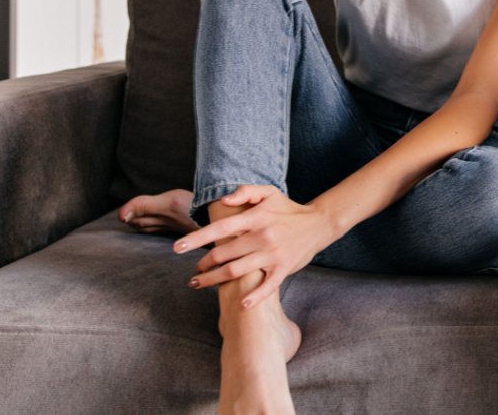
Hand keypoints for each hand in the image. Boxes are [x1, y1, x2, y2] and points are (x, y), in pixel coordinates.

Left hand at [173, 185, 338, 308]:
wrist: (319, 224)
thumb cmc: (288, 209)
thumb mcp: (269, 193)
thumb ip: (245, 192)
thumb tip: (223, 201)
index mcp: (256, 217)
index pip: (220, 229)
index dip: (197, 238)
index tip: (178, 247)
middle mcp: (262, 236)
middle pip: (223, 254)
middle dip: (202, 265)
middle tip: (194, 270)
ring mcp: (273, 254)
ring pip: (235, 272)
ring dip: (213, 281)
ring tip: (199, 284)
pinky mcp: (283, 269)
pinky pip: (266, 287)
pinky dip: (254, 298)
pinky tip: (241, 305)